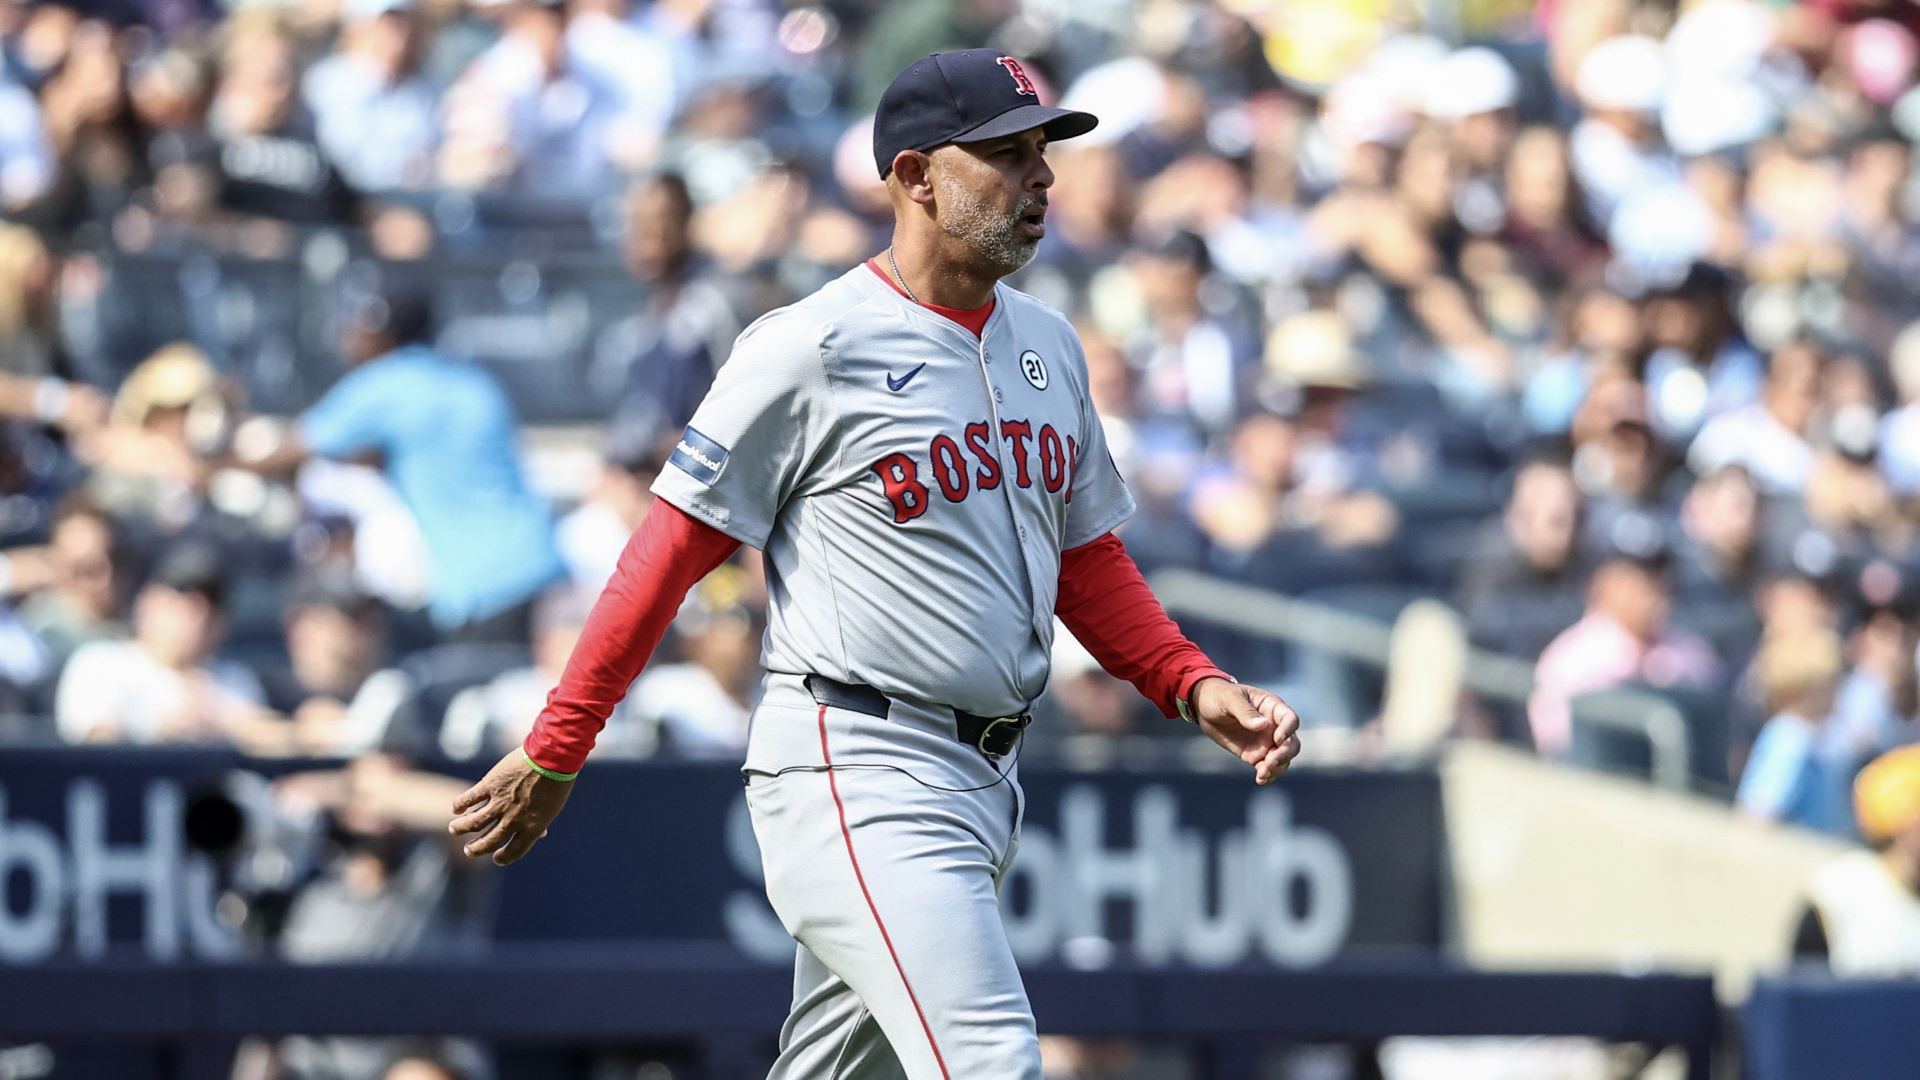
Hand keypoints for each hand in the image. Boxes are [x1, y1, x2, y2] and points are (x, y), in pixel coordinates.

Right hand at [448, 748, 573, 865]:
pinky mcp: (490, 785)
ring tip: (454, 829)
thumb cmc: (556, 781)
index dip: (503, 858)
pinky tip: (456, 808)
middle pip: (489, 842)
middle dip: (476, 849)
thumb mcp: (553, 807)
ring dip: (460, 828)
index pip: (514, 852)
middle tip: (468, 850)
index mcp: (532, 828)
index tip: (496, 858)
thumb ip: (541, 823)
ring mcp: (500, 803)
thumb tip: (541, 835)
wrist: (552, 757)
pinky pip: (468, 799)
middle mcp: (513, 819)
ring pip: (473, 823)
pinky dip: (459, 805)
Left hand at [1189, 678, 1301, 784]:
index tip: (1277, 739)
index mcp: (1272, 707)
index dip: (1288, 730)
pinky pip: (1267, 768)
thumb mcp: (1229, 699)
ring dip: (1278, 768)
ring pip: (1283, 759)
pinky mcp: (1255, 755)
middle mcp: (1273, 726)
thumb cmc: (1218, 696)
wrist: (1203, 708)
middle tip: (1270, 761)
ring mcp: (1266, 742)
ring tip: (1262, 774)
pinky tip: (1260, 780)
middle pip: (1291, 743)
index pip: (1290, 719)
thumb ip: (1245, 712)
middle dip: (1285, 754)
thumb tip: (1262, 725)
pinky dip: (1268, 775)